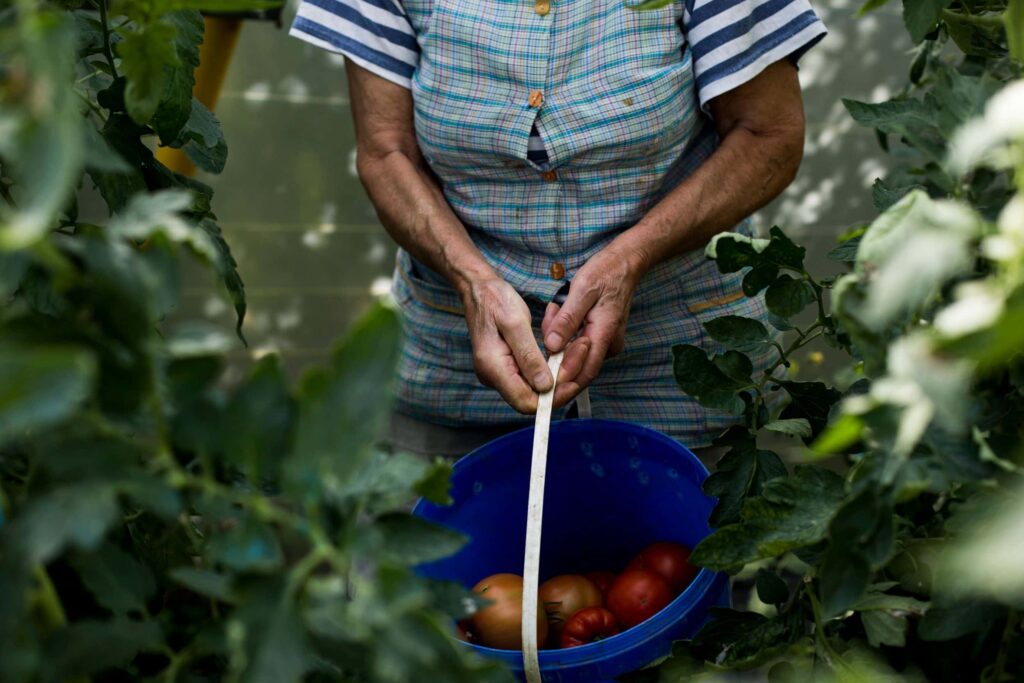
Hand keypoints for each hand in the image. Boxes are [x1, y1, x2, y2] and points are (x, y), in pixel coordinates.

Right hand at [463, 278, 590, 412]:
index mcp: (493, 368)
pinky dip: (550, 363)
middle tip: (580, 353)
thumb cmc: (494, 300)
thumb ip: (529, 356)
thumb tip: (546, 386)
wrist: (479, 290)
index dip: (552, 397)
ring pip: (536, 386)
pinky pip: (532, 374)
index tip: (574, 377)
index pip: (526, 402)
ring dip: (559, 370)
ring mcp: (500, 374)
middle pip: (534, 397)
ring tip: (576, 346)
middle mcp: (494, 377)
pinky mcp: (507, 367)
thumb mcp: (515, 322)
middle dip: (562, 381)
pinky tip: (561, 347)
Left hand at [542, 245, 645, 400]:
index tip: (542, 384)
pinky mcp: (599, 337)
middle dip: (554, 352)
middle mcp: (607, 344)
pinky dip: (563, 332)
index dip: (563, 384)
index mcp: (604, 334)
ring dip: (558, 338)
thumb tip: (552, 347)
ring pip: (573, 353)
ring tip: (556, 308)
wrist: (624, 264)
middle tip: (551, 316)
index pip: (584, 372)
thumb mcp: (582, 290)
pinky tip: (560, 311)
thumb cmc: (605, 273)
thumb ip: (567, 320)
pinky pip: (576, 344)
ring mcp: (605, 342)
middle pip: (575, 366)